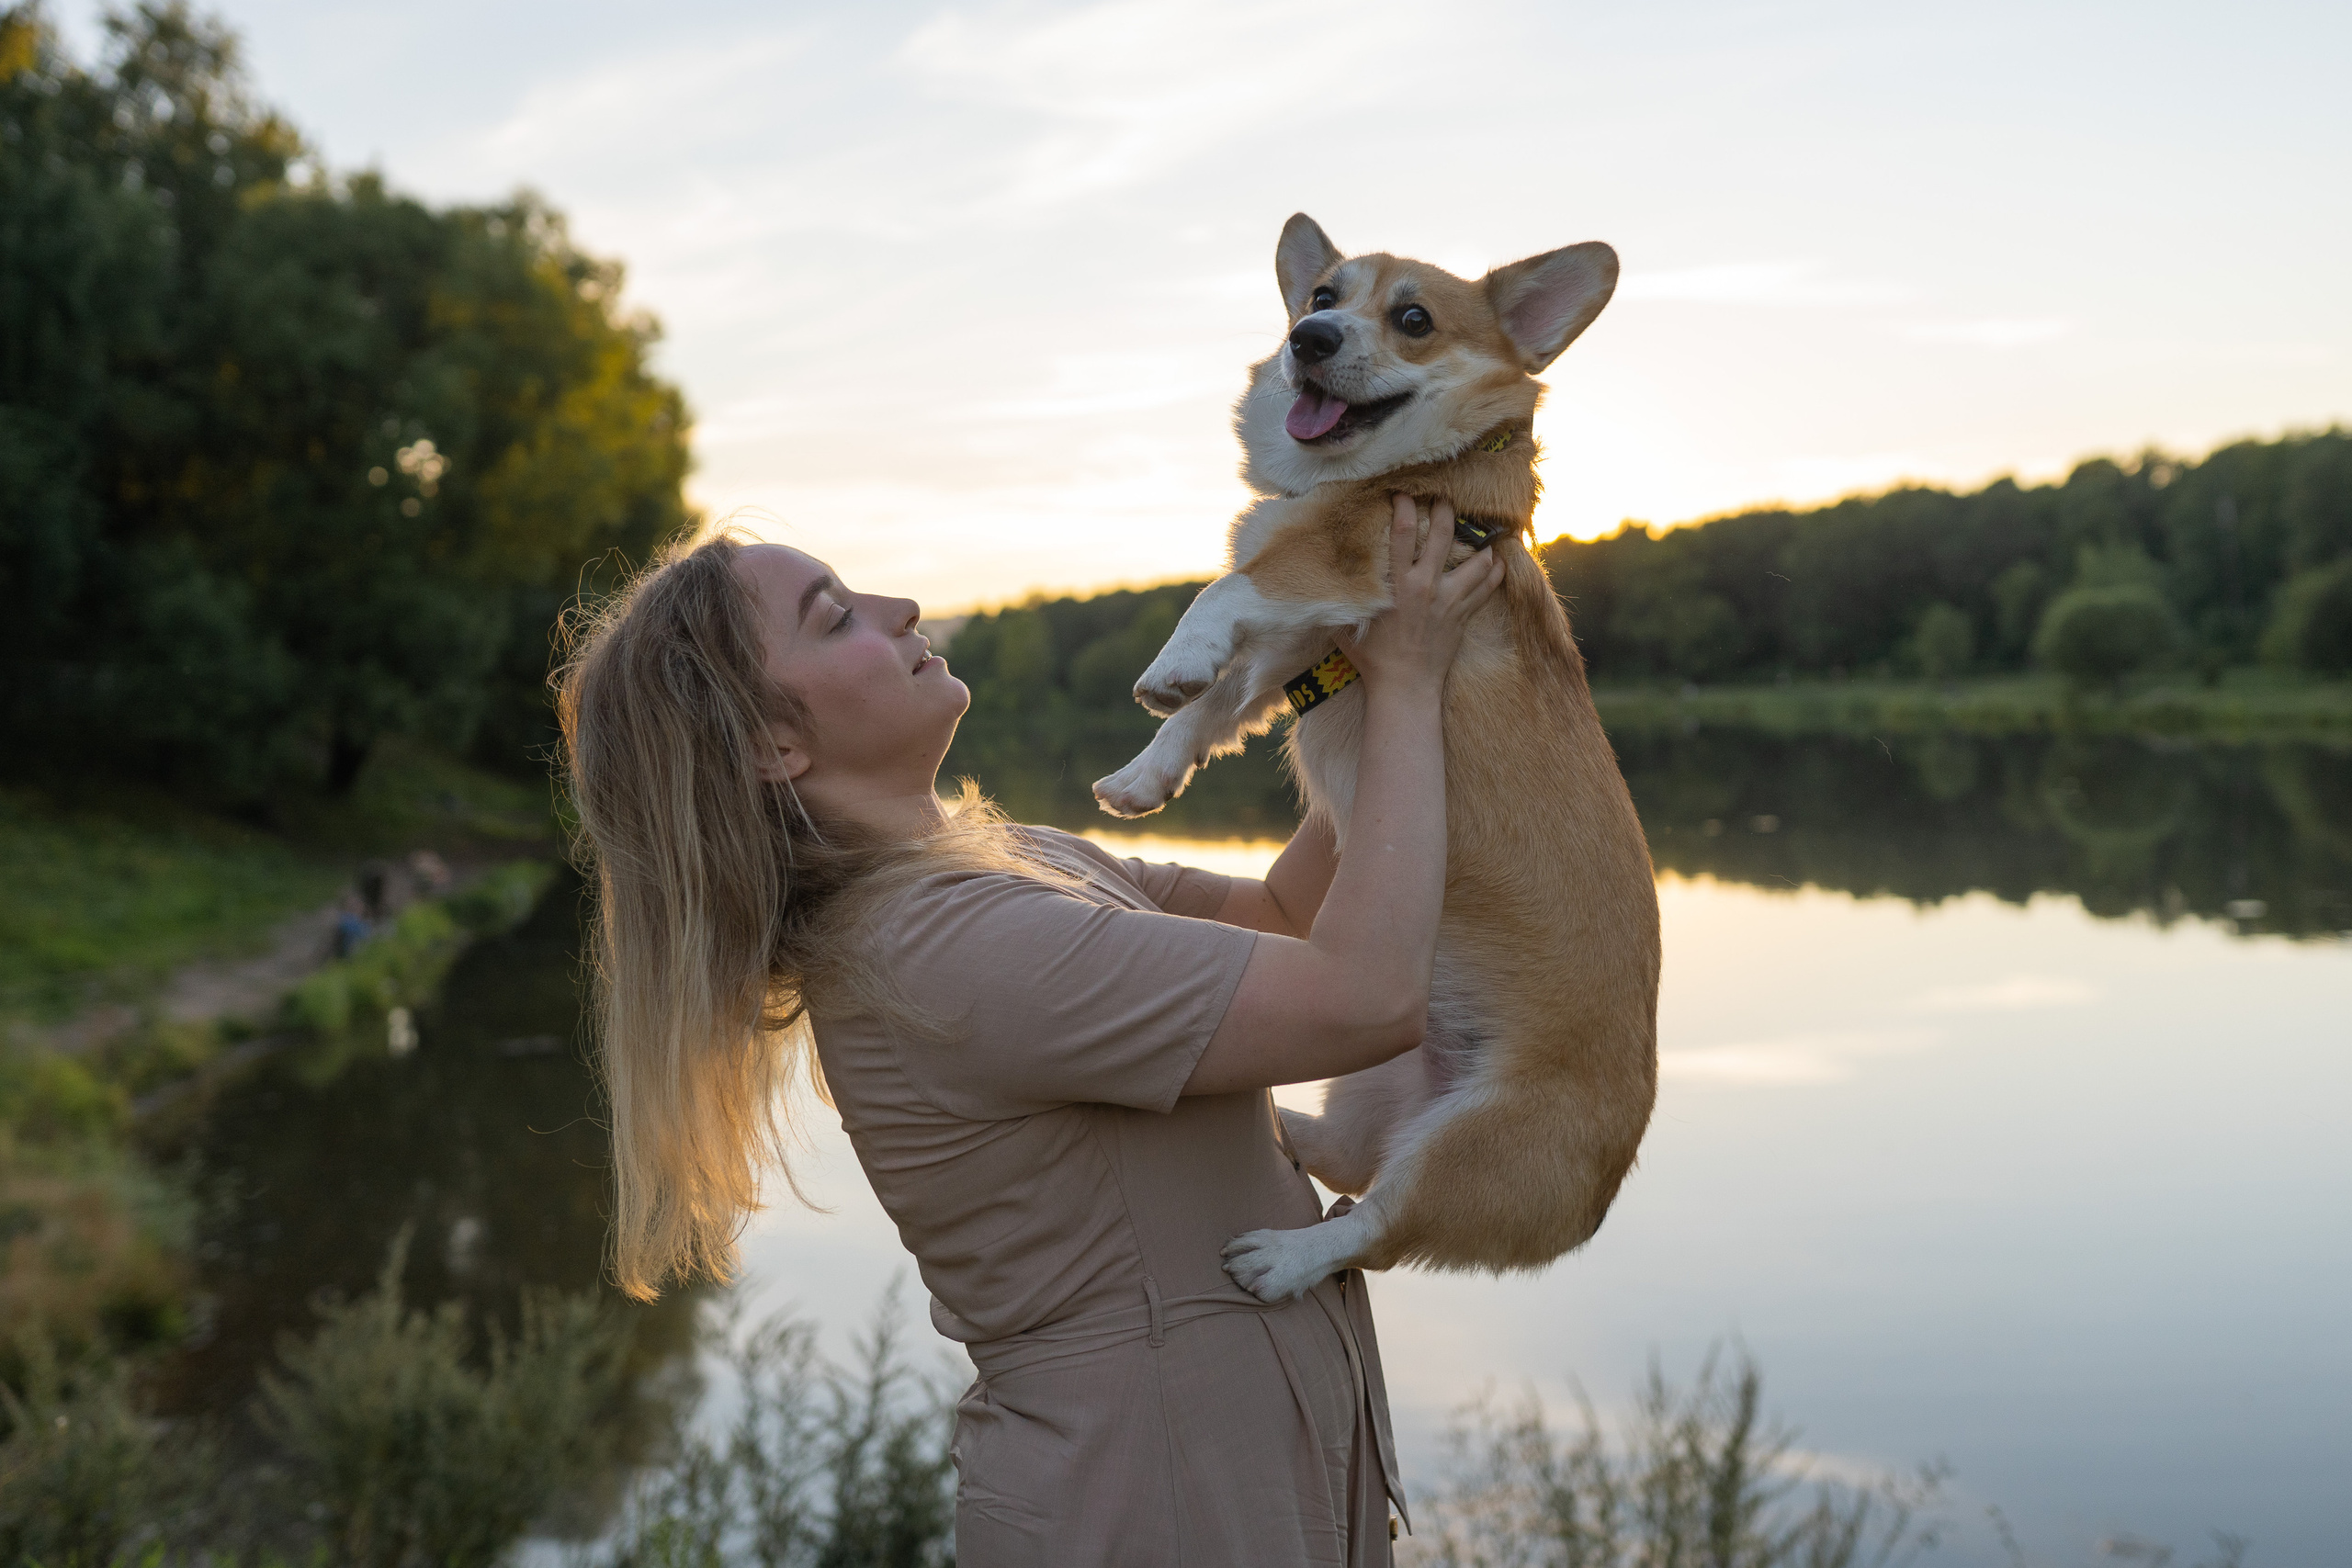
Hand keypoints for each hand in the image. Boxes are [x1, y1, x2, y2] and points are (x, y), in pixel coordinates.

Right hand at [1336, 495, 1504, 695]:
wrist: (1404, 687)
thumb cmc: (1372, 658)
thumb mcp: (1348, 625)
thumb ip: (1344, 598)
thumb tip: (1325, 577)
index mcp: (1398, 586)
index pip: (1403, 535)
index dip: (1405, 508)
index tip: (1404, 494)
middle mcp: (1427, 588)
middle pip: (1444, 537)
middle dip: (1447, 512)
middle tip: (1446, 498)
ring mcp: (1450, 601)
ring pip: (1477, 563)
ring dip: (1481, 545)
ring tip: (1481, 531)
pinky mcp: (1463, 616)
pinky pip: (1488, 588)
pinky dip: (1495, 573)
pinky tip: (1497, 561)